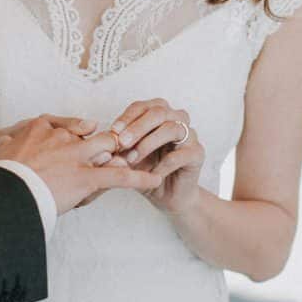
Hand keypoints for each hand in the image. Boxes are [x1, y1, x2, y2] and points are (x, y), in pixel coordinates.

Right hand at [0, 114, 161, 213]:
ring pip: (108, 151)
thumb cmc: (0, 176)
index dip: (77, 141)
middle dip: (105, 146)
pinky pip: (119, 176)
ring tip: (137, 162)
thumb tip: (6, 139)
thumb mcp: (2, 148)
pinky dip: (139, 177)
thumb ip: (9, 141)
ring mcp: (76, 156)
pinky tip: (154, 179)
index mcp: (42, 127)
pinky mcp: (86, 177)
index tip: (80, 147)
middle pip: (93, 136)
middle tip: (114, 154)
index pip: (69, 129)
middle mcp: (63, 138)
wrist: (3, 193)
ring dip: (121, 158)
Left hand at [110, 99, 204, 214]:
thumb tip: (104, 139)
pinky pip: (181, 154)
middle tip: (122, 142)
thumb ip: (119, 145)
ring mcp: (189, 135)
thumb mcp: (127, 156)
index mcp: (159, 114)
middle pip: (158, 112)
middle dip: (138, 127)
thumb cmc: (146, 170)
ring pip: (171, 128)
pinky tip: (151, 174)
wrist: (166, 194)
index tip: (112, 131)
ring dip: (148, 143)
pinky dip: (163, 164)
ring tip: (133, 159)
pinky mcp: (197, 153)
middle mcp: (176, 119)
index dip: (127, 117)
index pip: (142, 106)